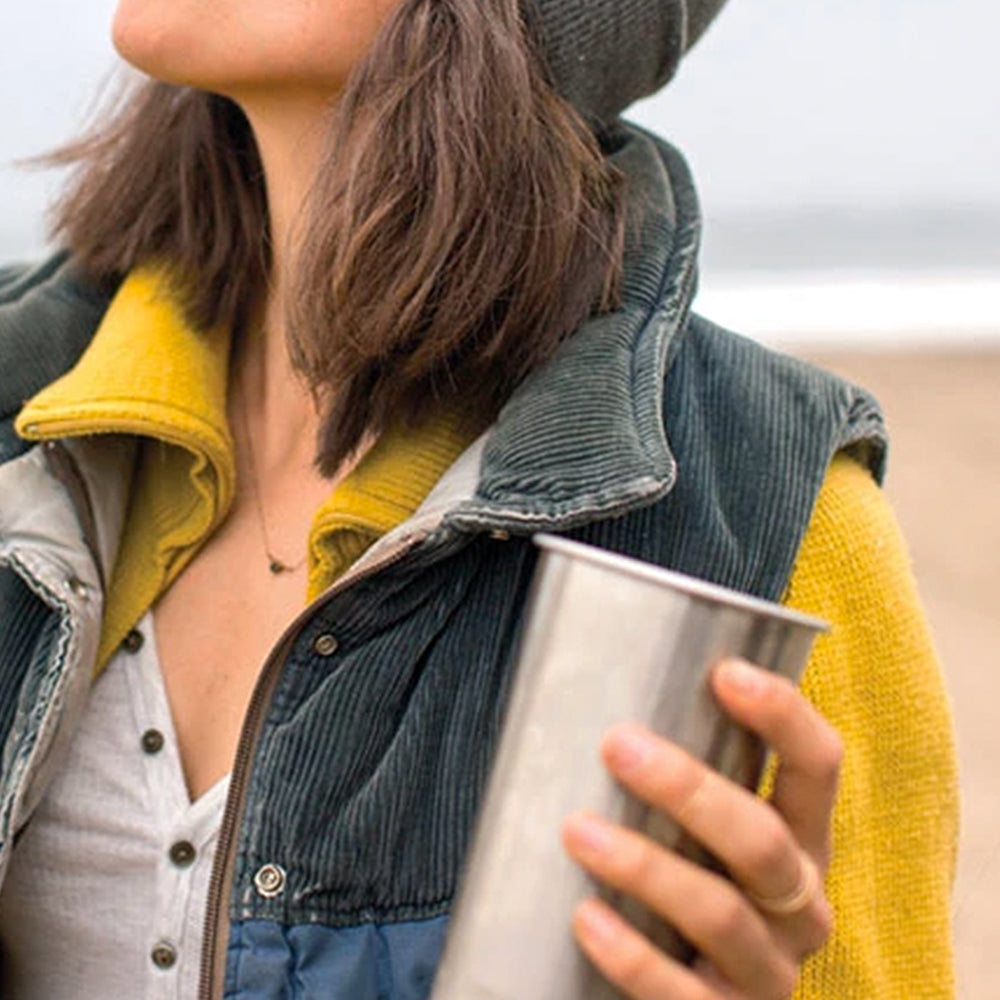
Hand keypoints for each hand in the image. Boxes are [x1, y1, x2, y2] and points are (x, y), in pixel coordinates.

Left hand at [561, 659, 841, 999]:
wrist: (689, 996)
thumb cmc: (686, 885)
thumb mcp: (704, 834)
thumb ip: (683, 783)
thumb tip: (609, 694)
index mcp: (803, 841)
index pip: (818, 766)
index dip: (783, 716)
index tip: (724, 673)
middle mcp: (801, 905)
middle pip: (763, 841)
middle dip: (690, 789)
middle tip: (618, 746)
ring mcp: (769, 971)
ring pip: (720, 912)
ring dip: (646, 866)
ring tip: (576, 830)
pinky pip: (681, 992)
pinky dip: (631, 954)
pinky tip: (586, 918)